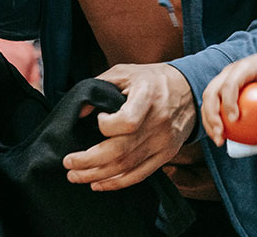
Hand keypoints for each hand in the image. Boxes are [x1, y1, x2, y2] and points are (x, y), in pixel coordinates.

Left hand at [62, 63, 195, 190]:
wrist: (188, 89)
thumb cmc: (151, 79)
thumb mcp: (125, 72)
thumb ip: (100, 85)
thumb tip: (78, 111)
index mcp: (148, 96)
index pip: (127, 121)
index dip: (105, 125)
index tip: (97, 119)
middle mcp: (159, 121)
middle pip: (122, 150)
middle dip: (89, 160)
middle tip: (68, 163)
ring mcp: (164, 140)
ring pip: (127, 166)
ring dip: (97, 175)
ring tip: (75, 175)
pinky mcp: (166, 153)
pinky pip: (140, 174)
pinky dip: (117, 183)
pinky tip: (98, 183)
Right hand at [201, 52, 256, 146]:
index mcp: (242, 67)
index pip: (230, 83)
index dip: (229, 101)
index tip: (234, 120)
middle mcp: (227, 72)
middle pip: (211, 92)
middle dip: (211, 114)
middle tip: (221, 134)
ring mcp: (220, 79)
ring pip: (207, 100)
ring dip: (208, 121)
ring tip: (218, 140)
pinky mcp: (219, 88)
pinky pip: (211, 105)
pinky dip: (213, 121)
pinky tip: (222, 138)